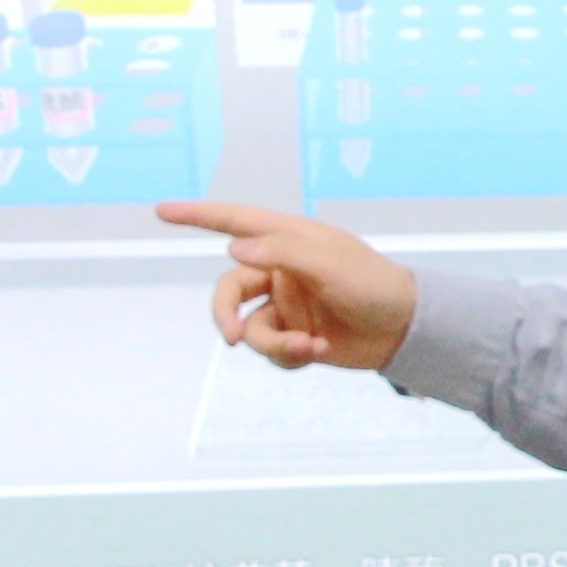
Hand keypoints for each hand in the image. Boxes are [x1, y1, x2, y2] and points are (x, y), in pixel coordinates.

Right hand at [157, 203, 418, 369]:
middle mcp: (281, 270)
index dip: (197, 216)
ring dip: (272, 342)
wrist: (405, 329)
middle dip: (225, 314)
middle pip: (229, 289)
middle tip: (230, 337)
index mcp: (289, 239)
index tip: (161, 211)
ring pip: (249, 326)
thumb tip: (232, 247)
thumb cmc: (374, 284)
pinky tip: (319, 350)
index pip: (234, 222)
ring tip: (306, 347)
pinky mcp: (295, 334)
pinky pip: (270, 349)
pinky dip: (288, 355)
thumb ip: (281, 251)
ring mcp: (287, 304)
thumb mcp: (330, 263)